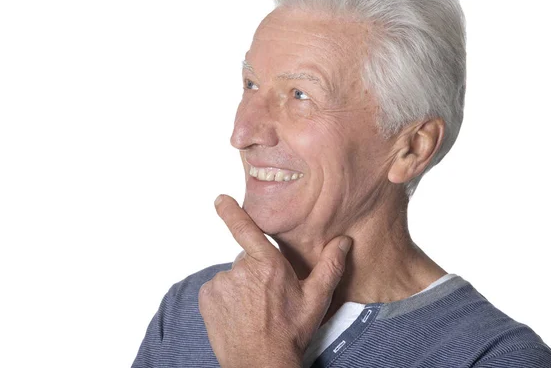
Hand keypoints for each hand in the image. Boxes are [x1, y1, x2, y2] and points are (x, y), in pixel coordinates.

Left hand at [198, 195, 352, 367]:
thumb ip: (330, 266)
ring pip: (232, 276)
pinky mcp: (207, 298)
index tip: (220, 199)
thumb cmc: (291, 332)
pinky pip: (217, 289)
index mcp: (268, 264)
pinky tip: (239, 314)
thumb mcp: (316, 299)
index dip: (231, 212)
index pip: (245, 229)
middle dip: (256, 271)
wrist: (261, 363)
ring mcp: (221, 284)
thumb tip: (343, 241)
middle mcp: (241, 269)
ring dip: (241, 286)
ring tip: (254, 309)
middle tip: (268, 297)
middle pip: (246, 259)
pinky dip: (225, 298)